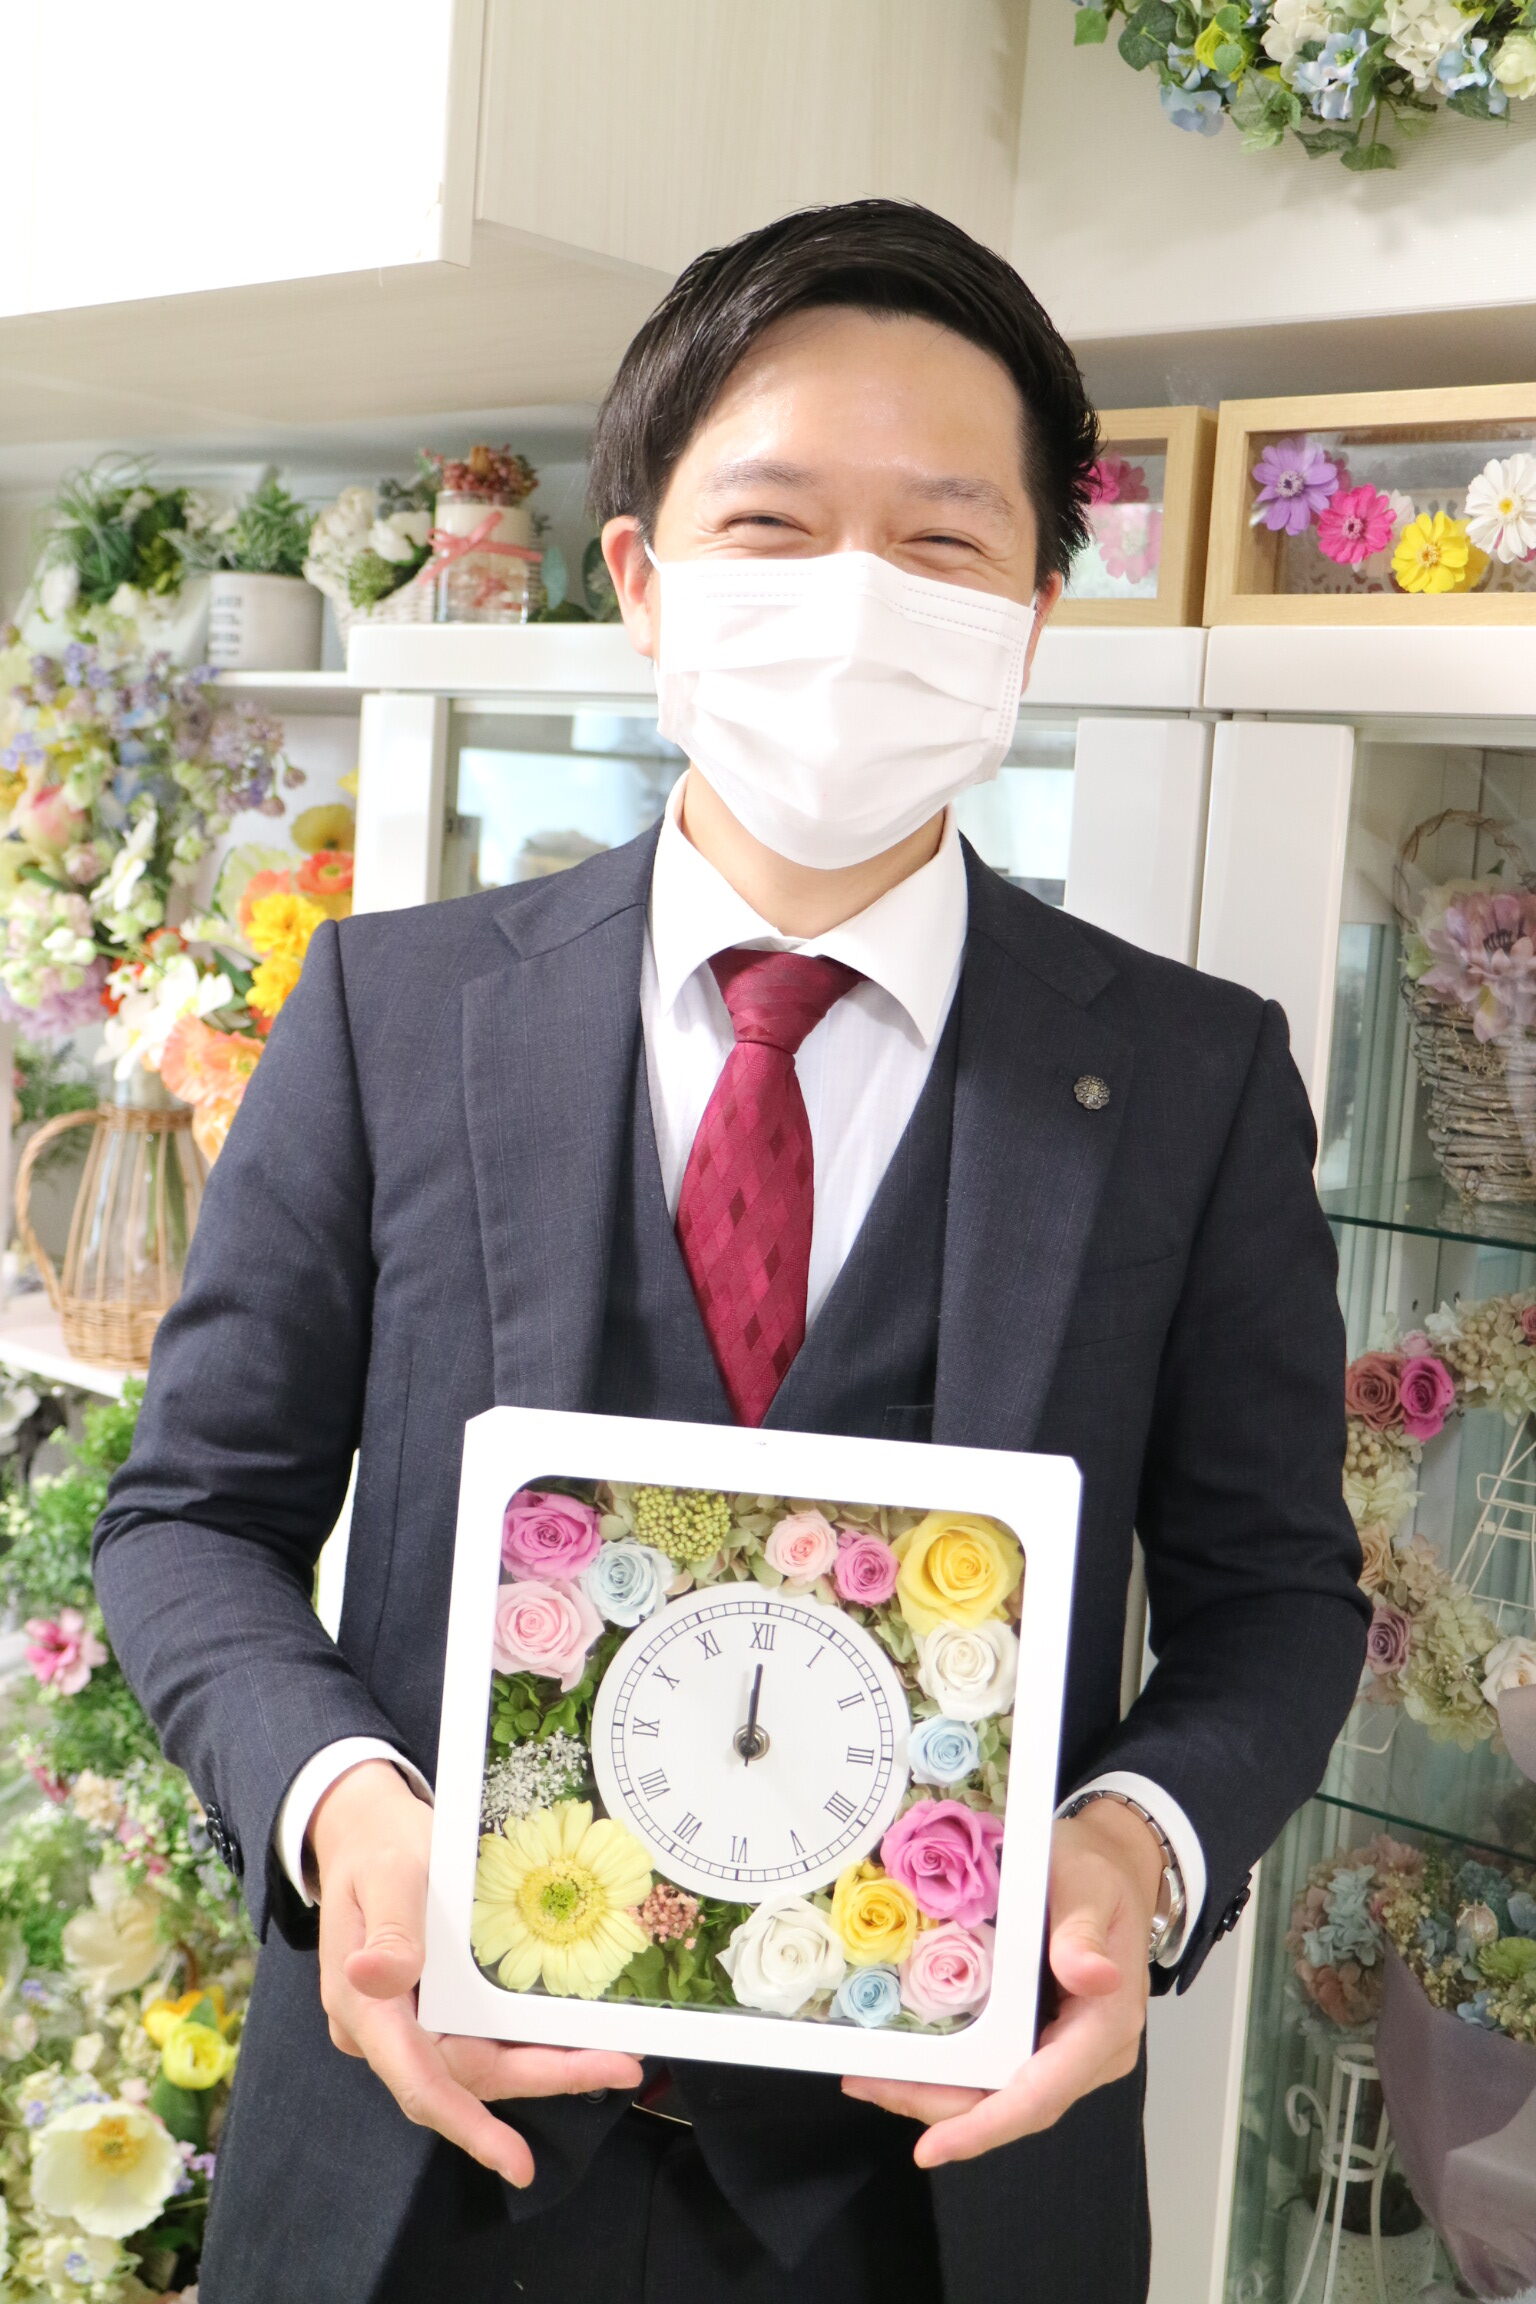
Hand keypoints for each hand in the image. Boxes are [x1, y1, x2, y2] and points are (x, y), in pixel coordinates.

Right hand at [309, 1760, 642, 2187]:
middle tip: (617, 2067)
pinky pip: (484, 2036)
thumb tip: (374, 1980)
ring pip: (483, 2062)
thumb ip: (390, 1930)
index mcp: (366, 2010)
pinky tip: (576, 2038)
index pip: (419, 2082)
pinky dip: (530, 2040)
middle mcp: (388, 2031)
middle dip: (544, 2078)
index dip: (468, 2126)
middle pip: (469, 2076)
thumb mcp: (387, 1876)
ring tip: (614, 2058)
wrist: (366, 1831)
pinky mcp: (434, 2008)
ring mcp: (412, 2023)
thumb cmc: (377, 1849)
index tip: (516, 2162)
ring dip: (546, 2064)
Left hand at [841, 1801, 1160, 2168]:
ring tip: (868, 2077)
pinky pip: (994, 2066)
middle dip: (937, 2107)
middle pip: (1008, 2104)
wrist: (1114, 1863)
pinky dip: (949, 2069)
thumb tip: (1092, 1977)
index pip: (1041, 2095)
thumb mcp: (1090, 1888)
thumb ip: (1084, 1933)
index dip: (985, 2126)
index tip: (930, 2150)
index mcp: (1105, 2027)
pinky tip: (903, 2057)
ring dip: (934, 2092)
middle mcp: (1087, 2054)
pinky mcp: (1042, 2036)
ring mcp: (1064, 2049)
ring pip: (996, 2092)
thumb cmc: (1099, 1872)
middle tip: (866, 2084)